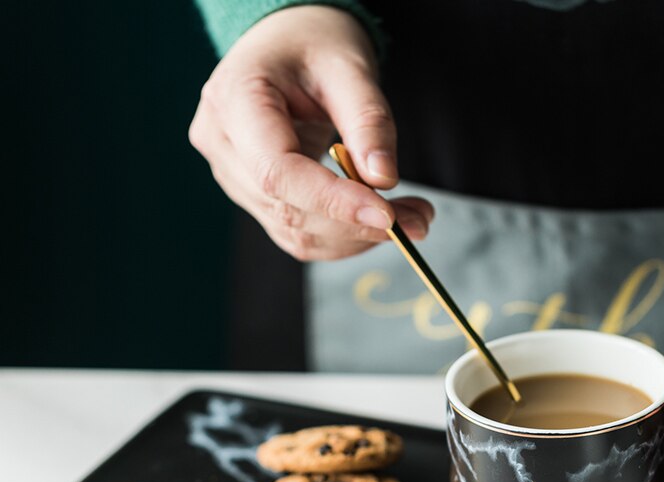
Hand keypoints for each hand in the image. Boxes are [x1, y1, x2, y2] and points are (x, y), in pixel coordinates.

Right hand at [189, 6, 433, 259]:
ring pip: (297, 232)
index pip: (279, 172)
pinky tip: (376, 219)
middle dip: (359, 225)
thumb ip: (368, 121)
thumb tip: (384, 180)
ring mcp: (233, 178)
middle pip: (290, 210)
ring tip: (410, 218)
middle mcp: (224, 146)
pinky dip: (344, 236)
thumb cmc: (312, 43)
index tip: (387, 216)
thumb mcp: (348, 66)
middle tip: (419, 220)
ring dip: (357, 236)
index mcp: (234, 101)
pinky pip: (300, 234)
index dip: (333, 202)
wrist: (285, 46)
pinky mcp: (255, 198)